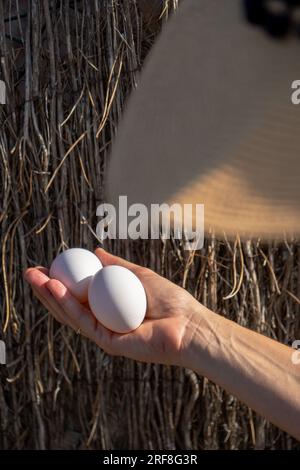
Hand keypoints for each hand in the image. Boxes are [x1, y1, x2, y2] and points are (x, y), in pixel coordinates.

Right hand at [23, 248, 203, 365]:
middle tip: (30, 272)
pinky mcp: (108, 343)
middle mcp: (104, 320)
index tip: (47, 264)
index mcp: (109, 307)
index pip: (79, 294)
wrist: (188, 323)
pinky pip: (84, 320)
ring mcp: (104, 332)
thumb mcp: (139, 275)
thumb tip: (96, 252)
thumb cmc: (170, 300)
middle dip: (47, 289)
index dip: (60, 280)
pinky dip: (68, 303)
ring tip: (34, 277)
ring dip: (50, 295)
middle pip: (69, 305)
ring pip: (71, 313)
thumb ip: (117, 266)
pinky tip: (55, 287)